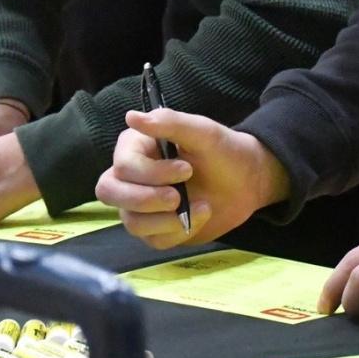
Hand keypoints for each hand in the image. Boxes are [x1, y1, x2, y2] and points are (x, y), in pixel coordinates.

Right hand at [94, 108, 289, 249]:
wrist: (248, 182)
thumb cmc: (224, 150)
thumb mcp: (202, 132)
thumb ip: (169, 123)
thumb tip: (131, 117)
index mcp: (138, 147)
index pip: (123, 165)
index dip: (151, 172)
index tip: (187, 169)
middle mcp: (132, 176)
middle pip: (110, 192)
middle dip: (145, 199)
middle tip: (177, 198)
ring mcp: (141, 205)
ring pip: (131, 221)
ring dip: (166, 219)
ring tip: (200, 206)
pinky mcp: (156, 229)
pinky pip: (153, 240)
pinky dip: (179, 231)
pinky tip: (201, 215)